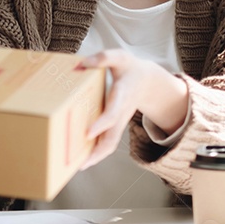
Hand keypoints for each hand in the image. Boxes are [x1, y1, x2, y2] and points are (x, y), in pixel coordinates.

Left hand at [78, 49, 188, 169]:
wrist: (147, 81)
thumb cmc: (130, 68)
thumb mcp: (120, 57)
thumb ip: (104, 58)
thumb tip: (82, 64)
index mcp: (123, 96)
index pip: (113, 113)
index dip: (102, 124)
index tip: (87, 133)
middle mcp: (122, 113)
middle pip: (112, 137)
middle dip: (97, 151)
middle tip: (80, 163)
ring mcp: (120, 122)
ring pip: (110, 144)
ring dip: (96, 156)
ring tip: (77, 166)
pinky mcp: (116, 126)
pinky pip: (107, 142)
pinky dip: (96, 152)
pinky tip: (81, 159)